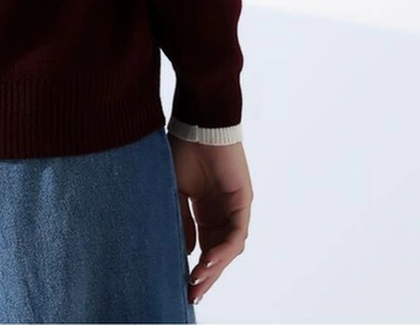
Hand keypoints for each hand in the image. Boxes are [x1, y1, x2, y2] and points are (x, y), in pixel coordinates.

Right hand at [168, 134, 252, 306]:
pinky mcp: (242, 202)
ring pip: (229, 248)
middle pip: (218, 253)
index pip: (204, 248)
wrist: (199, 123)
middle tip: (192, 295)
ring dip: (215, 267)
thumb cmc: (184, 150)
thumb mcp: (176, 191)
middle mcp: (222, 213)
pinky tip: (208, 260)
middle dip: (206, 276)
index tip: (182, 286)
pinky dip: (224, 250)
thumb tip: (186, 253)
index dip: (196, 269)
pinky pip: (236, 233)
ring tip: (198, 281)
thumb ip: (182, 221)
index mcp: (206, 212)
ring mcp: (234, 208)